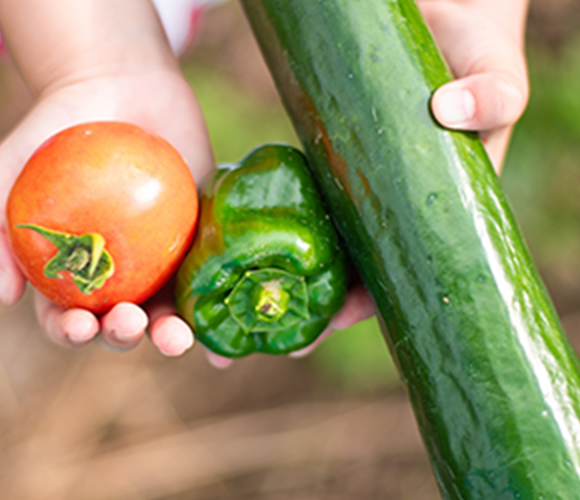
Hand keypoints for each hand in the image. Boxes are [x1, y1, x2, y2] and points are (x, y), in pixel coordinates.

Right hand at [0, 0, 213, 355]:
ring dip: (172, 335)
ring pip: (168, 309)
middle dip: (123, 335)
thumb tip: (5, 296)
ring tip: (176, 337)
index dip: (71, 330)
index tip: (79, 325)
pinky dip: (217, 303)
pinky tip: (224, 328)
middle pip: (121, 321)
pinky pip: (210, 273)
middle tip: (128, 322)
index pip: (68, 313)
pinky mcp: (200, 238)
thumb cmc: (57, 127)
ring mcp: (164, 257)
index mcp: (76, 268)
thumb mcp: (10, 168)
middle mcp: (122, 271)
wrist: (118, 84)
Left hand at [269, 0, 531, 363]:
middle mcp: (390, 208)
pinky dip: (271, 224)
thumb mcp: (497, 76)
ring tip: (233, 303)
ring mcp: (357, 185)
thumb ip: (492, 95)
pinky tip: (235, 243)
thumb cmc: (478, 51)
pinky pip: (299, 198)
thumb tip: (451, 111)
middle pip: (345, 270)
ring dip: (279, 276)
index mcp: (431, 214)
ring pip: (316, 243)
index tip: (325, 323)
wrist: (444, 15)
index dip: (363, 303)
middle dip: (309, 304)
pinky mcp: (331, 158)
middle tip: (264, 341)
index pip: (396, 276)